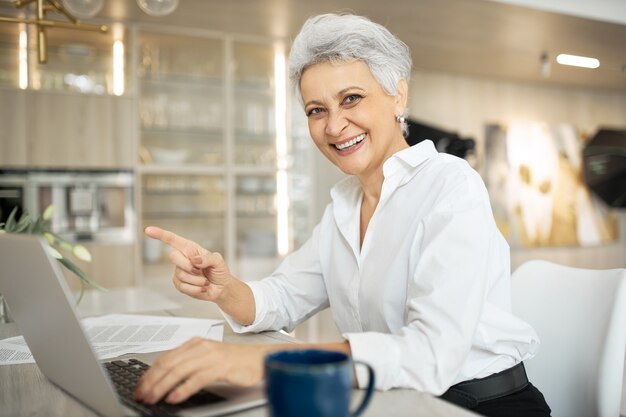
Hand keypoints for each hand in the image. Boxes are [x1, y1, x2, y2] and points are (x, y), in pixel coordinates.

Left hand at [134, 338, 265, 403]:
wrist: (260, 359)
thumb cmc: (236, 361)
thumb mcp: (208, 359)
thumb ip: (188, 364)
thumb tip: (165, 379)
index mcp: (195, 344)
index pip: (165, 358)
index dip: (149, 373)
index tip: (140, 387)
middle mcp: (201, 347)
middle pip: (168, 363)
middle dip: (151, 381)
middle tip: (142, 394)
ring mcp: (211, 356)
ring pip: (179, 371)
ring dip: (162, 386)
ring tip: (153, 398)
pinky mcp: (221, 367)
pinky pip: (197, 378)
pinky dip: (183, 389)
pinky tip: (174, 397)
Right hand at [144, 226, 232, 302]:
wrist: (221, 287)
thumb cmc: (219, 271)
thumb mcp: (218, 261)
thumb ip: (208, 258)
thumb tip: (194, 260)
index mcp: (190, 249)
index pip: (172, 240)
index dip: (160, 234)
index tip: (148, 230)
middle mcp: (182, 259)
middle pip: (173, 256)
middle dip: (187, 265)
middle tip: (200, 271)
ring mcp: (179, 272)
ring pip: (181, 275)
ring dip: (197, 280)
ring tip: (205, 280)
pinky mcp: (179, 285)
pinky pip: (183, 287)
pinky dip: (196, 289)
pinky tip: (202, 288)